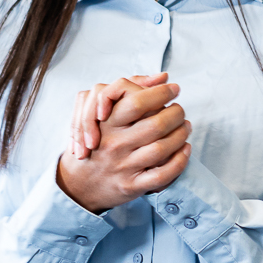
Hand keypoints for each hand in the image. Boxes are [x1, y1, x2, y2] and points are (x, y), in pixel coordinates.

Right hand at [56, 74, 191, 212]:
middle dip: (176, 113)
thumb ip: (130, 92)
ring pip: (162, 148)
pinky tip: (184, 149)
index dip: (161, 93)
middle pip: (155, 124)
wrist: (77, 184)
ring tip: (185, 127)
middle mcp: (114, 144)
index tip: (173, 89)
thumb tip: (163, 77)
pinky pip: (162, 175)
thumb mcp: (102, 115)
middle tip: (180, 110)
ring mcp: (123, 166)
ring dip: (180, 135)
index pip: (136, 102)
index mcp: (106, 124)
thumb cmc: (95, 143)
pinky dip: (179, 161)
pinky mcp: (131, 186)